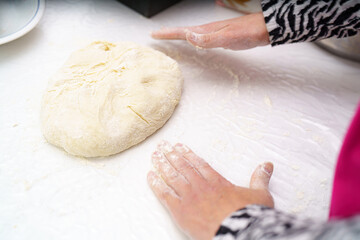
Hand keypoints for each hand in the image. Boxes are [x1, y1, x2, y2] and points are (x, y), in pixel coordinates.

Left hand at [147, 141, 273, 239]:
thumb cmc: (249, 215)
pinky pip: (165, 194)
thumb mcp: (260, 195)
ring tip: (154, 155)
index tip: (179, 146)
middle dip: (171, 154)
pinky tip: (150, 175)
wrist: (238, 232)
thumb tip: (267, 165)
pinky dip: (156, 184)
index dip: (188, 153)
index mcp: (217, 181)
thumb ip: (260, 178)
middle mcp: (201, 185)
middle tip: (162, 145)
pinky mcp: (180, 210)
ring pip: (172, 176)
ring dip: (162, 164)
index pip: (198, 163)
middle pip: (182, 166)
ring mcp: (189, 197)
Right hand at [151, 13, 269, 49]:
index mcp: (206, 30)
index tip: (155, 34)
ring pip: (191, 34)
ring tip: (170, 36)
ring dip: (179, 35)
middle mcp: (208, 30)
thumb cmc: (247, 33)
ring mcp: (215, 33)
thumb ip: (208, 39)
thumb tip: (188, 36)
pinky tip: (194, 41)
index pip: (182, 31)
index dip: (168, 33)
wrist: (264, 29)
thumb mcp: (226, 37)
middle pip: (184, 31)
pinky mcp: (221, 36)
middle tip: (157, 34)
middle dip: (169, 33)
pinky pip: (201, 38)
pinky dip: (192, 39)